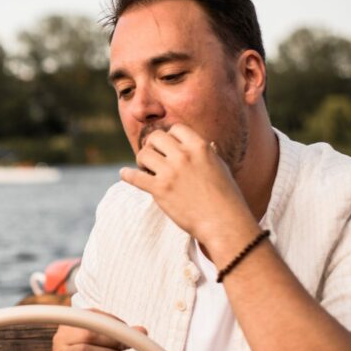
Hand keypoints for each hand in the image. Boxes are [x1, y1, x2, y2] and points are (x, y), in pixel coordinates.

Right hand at [42, 310, 146, 350]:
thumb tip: (143, 331)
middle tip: (124, 348)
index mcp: (70, 324)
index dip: (112, 322)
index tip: (127, 330)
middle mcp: (61, 338)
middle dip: (111, 341)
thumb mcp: (102, 345)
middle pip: (88, 334)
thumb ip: (120, 337)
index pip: (91, 316)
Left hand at [120, 124, 257, 257]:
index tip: (166, 148)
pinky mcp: (160, 189)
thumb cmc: (225, 196)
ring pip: (143, 154)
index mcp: (200, 147)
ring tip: (145, 170)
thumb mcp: (220, 167)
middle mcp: (184, 155)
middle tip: (152, 158)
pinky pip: (135, 176)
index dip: (169, 137)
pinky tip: (124, 174)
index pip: (175, 129)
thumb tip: (206, 145)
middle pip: (155, 138)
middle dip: (151, 146)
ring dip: (141, 161)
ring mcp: (171, 172)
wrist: (223, 222)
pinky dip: (127, 175)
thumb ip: (208, 154)